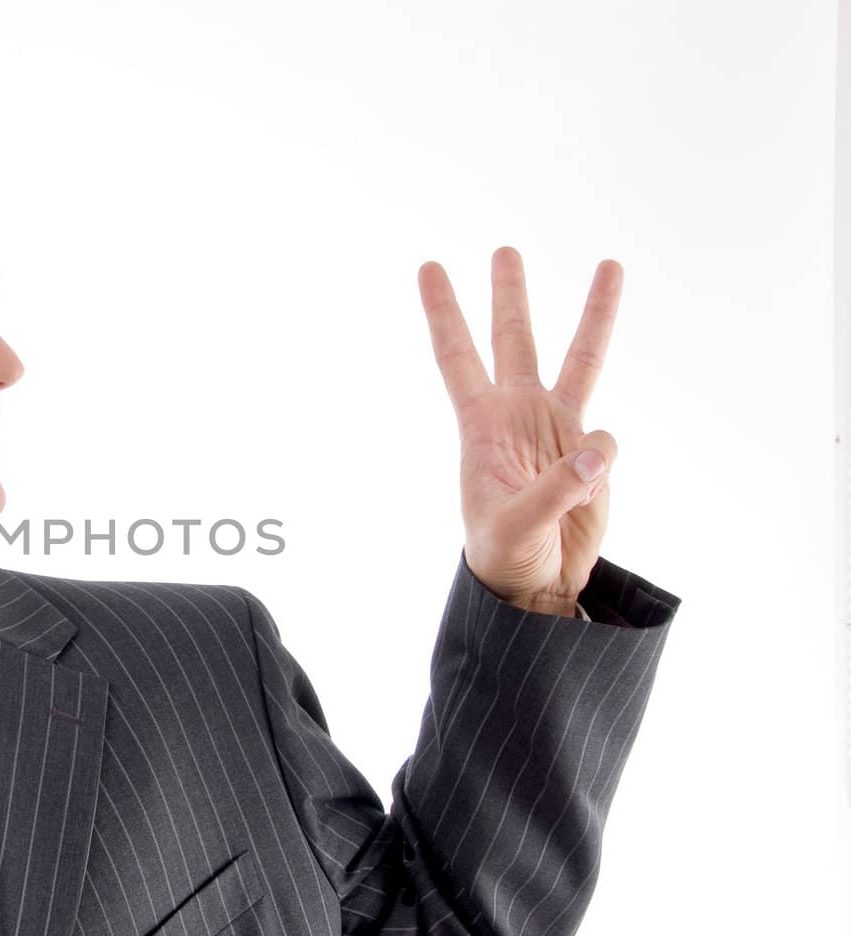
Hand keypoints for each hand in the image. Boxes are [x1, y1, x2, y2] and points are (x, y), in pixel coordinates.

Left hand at [417, 247, 622, 615]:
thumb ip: (559, 487)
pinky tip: (591, 483)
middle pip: (514, 340)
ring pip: (577, 359)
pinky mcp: (589, 452)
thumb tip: (600, 446)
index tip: (429, 266)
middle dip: (509, 295)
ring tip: (610, 264)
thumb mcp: (517, 525)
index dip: (444, 312)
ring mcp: (555, 428)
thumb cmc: (504, 553)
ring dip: (592, 314)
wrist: (535, 581)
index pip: (456, 356)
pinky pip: (606, 437)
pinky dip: (605, 456)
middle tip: (504, 249)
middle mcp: (516, 415)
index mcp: (481, 425)